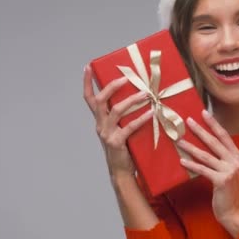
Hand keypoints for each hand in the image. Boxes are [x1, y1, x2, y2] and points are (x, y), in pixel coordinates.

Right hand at [83, 64, 153, 179]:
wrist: (121, 171)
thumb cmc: (123, 147)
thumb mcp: (119, 128)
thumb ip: (123, 115)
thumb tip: (139, 95)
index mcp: (99, 120)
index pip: (89, 98)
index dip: (87, 83)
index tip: (88, 67)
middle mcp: (100, 125)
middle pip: (100, 101)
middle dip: (111, 87)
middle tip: (125, 78)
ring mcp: (107, 134)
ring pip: (116, 111)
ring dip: (131, 100)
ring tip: (145, 94)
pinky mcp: (117, 142)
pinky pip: (129, 127)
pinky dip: (141, 119)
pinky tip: (151, 112)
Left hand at [176, 110, 238, 237]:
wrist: (234, 211)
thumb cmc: (228, 191)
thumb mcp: (229, 171)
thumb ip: (221, 159)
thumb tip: (204, 145)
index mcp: (238, 156)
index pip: (224, 135)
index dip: (213, 124)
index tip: (203, 112)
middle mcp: (235, 161)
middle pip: (214, 141)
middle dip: (200, 130)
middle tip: (187, 120)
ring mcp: (229, 170)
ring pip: (206, 155)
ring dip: (191, 147)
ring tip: (179, 141)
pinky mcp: (221, 180)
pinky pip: (203, 170)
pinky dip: (192, 165)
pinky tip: (182, 161)